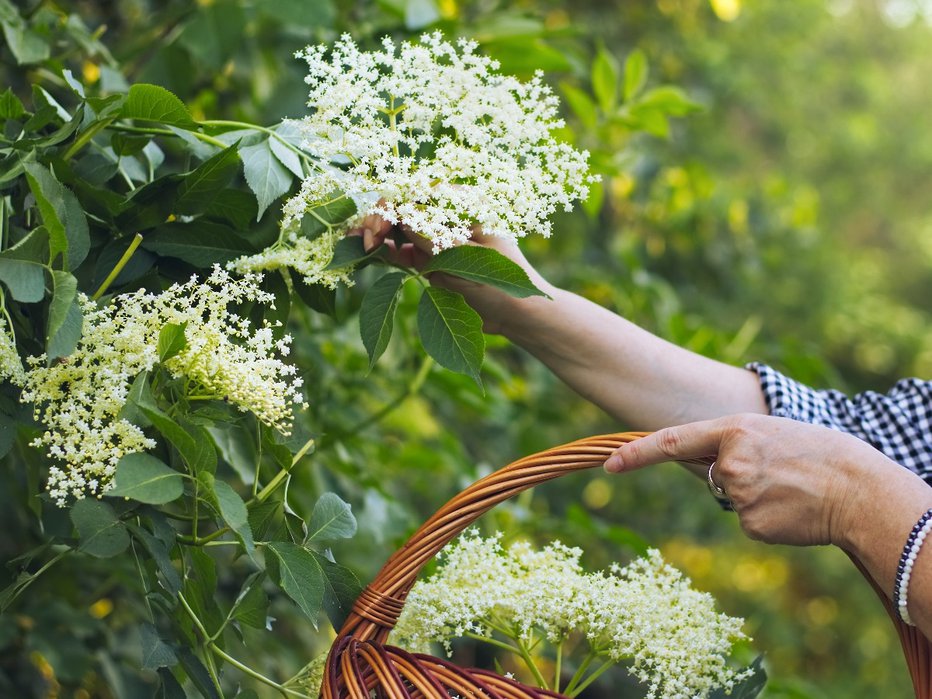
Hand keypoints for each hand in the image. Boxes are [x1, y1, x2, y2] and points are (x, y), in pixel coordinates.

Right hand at [348, 211, 554, 334]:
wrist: (515, 317)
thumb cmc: (503, 285)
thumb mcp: (469, 261)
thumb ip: (437, 238)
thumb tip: (404, 214)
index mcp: (463, 204)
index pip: (419, 192)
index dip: (394, 205)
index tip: (381, 231)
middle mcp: (446, 215)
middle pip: (402, 205)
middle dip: (379, 218)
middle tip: (366, 241)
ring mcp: (434, 236)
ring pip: (395, 225)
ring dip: (373, 231)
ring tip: (353, 244)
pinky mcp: (425, 258)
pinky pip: (397, 248)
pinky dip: (379, 249)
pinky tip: (363, 254)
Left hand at [603, 413, 896, 547]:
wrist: (856, 488)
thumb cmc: (814, 454)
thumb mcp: (768, 434)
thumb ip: (730, 445)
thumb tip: (706, 470)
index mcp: (733, 430)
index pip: (670, 441)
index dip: (636, 454)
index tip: (609, 464)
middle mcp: (729, 461)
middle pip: (710, 477)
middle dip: (735, 478)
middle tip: (777, 472)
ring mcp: (738, 494)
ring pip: (730, 502)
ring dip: (754, 499)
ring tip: (790, 488)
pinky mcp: (750, 523)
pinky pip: (746, 523)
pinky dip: (766, 519)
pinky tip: (791, 510)